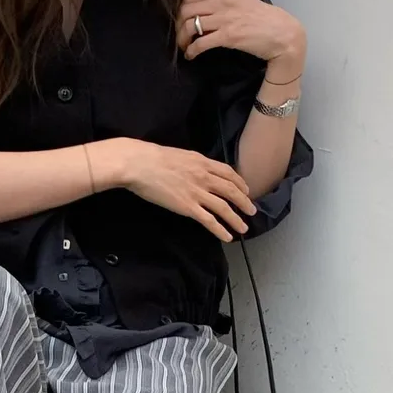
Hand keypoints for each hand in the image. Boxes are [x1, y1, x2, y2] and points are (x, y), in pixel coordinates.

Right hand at [115, 139, 256, 241]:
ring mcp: (197, 193)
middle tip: (252, 211)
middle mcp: (204, 177)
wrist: (140, 164)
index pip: (228, 173)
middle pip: (232, 190)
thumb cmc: (153, 158)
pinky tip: (227, 237)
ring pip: (224, 207)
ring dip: (236, 219)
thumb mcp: (180, 156)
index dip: (240, 183)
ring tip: (244, 228)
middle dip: (244, 202)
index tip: (245, 190)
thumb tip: (196, 170)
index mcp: (202, 162)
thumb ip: (193, 164)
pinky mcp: (188, 207)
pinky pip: (210, 221)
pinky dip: (220, 230)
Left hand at [177, 0, 305, 72]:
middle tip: (181, 38)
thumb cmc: (264, 21)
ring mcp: (225, 19)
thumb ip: (223, 5)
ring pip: (189, 26)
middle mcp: (223, 2)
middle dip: (178, 25)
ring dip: (182, 40)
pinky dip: (191, 51)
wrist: (283, 34)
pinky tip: (191, 56)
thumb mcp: (241, 4)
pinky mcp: (228, 36)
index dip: (181, 10)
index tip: (182, 23)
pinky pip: (200, 43)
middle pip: (186, 9)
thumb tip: (204, 15)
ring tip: (185, 48)